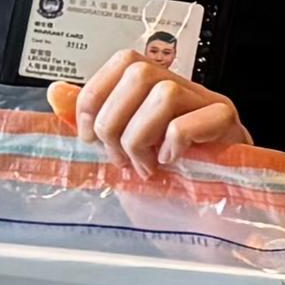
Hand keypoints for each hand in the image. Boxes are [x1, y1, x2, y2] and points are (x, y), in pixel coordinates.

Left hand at [52, 58, 243, 175]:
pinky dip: (170, 146)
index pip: (123, 62)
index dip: (96, 96)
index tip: (91, 136)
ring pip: (164, 94)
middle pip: (139, 73)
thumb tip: (56, 92)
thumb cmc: (169, 187)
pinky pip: (187, 122)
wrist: (210, 221)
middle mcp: (186, 91)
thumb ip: (93, 121)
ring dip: (141, 137)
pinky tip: (171, 163)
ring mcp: (210, 106)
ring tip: (145, 166)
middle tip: (121, 157)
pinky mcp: (228, 127)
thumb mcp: (121, 151)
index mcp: (158, 92)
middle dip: (115, 122)